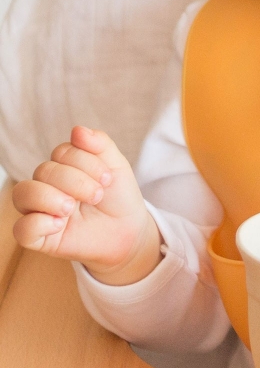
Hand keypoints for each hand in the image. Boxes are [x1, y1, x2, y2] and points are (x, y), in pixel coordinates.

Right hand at [11, 126, 162, 285]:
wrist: (129, 231)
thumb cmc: (118, 196)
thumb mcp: (116, 166)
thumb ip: (100, 144)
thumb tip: (77, 130)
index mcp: (63, 166)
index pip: (61, 152)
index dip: (85, 162)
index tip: (108, 178)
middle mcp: (46, 186)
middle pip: (44, 170)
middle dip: (76, 181)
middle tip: (98, 195)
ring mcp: (40, 211)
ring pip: (23, 193)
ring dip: (52, 198)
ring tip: (73, 208)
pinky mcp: (39, 237)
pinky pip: (21, 229)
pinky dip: (39, 223)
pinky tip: (60, 225)